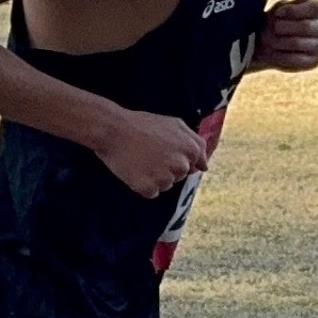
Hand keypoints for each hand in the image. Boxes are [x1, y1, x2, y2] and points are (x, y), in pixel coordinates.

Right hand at [94, 108, 208, 197]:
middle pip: (179, 176)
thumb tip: (204, 167)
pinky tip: (134, 170)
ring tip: (140, 160)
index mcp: (191, 150)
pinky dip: (142, 185)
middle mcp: (181, 166)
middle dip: (166, 169)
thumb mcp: (175, 124)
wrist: (113, 129)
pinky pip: (151, 193)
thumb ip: (196, 142)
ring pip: (165, 186)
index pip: (193, 166)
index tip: (162, 152)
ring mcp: (165, 178)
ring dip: (154, 178)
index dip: (176, 158)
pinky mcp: (148, 188)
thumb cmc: (143, 124)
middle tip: (148, 154)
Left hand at [251, 0, 317, 73]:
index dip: (294, 11)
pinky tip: (275, 52)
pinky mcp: (314, 61)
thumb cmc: (274, 21)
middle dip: (283, 27)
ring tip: (270, 40)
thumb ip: (293, 4)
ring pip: (299, 43)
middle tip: (272, 28)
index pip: (315, 8)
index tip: (277, 13)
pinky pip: (299, 60)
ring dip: (279, 42)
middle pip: (307, 27)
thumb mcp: (280, 9)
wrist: (263, 43)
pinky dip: (282, 56)